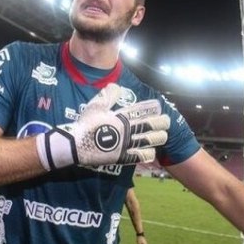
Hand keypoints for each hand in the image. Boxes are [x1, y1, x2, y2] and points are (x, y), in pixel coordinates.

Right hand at [36, 83, 169, 169]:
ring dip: (157, 138)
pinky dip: (147, 154)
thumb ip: (108, 95)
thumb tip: (117, 86)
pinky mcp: (122, 157)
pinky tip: (152, 152)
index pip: (139, 111)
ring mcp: (125, 144)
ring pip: (148, 141)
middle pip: (148, 126)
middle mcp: (126, 130)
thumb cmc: (85, 125)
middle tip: (167, 122)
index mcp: (120, 117)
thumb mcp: (95, 106)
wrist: (76, 145)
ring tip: (164, 136)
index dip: (150, 108)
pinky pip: (139, 156)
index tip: (158, 106)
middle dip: (160, 123)